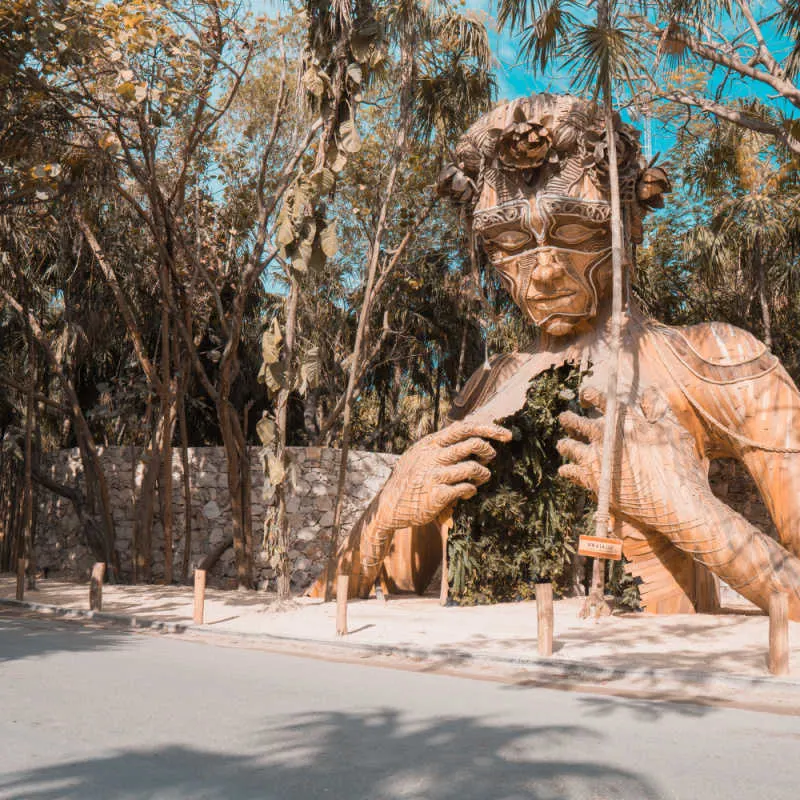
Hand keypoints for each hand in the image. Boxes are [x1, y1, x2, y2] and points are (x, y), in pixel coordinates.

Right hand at [373, 420, 511, 531]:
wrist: (389, 505)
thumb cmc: (411, 478)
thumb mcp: (420, 454)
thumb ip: (441, 444)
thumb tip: (473, 434)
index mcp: (430, 443)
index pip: (464, 427)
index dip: (489, 428)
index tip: (506, 435)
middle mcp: (432, 456)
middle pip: (473, 444)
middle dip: (489, 450)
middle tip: (490, 459)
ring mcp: (434, 475)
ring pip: (474, 468)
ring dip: (484, 474)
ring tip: (481, 479)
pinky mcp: (436, 495)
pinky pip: (466, 488)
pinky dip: (471, 490)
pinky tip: (466, 493)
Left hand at [556, 387, 711, 535]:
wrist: (675, 504)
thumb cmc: (680, 467)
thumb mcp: (675, 432)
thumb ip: (659, 410)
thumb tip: (649, 392)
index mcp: (623, 420)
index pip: (598, 399)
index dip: (589, 395)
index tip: (586, 396)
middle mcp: (604, 436)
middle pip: (576, 422)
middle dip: (569, 419)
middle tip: (565, 418)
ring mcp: (595, 459)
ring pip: (568, 446)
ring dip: (565, 444)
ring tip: (564, 444)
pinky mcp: (593, 481)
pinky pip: (570, 472)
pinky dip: (567, 470)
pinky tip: (566, 470)